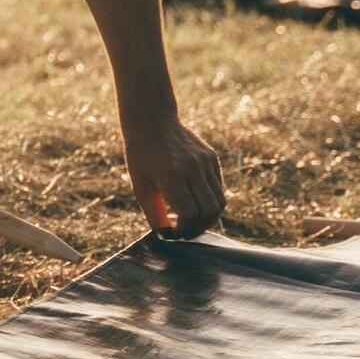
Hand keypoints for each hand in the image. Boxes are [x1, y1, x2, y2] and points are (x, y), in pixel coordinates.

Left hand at [123, 114, 225, 238]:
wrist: (153, 122)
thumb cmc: (141, 156)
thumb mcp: (140, 186)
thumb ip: (153, 213)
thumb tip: (166, 236)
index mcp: (171, 175)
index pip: (190, 214)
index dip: (185, 230)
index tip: (174, 233)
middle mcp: (192, 168)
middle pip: (209, 212)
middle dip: (198, 228)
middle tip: (185, 231)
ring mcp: (205, 162)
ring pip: (219, 202)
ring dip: (208, 218)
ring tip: (192, 220)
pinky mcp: (212, 157)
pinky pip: (219, 188)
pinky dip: (211, 201)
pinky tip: (196, 201)